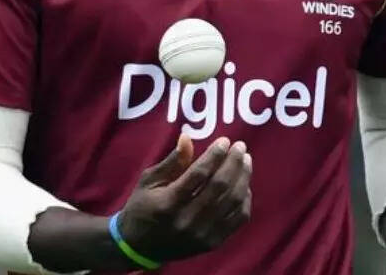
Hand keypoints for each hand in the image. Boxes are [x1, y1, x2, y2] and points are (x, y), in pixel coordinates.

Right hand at [116, 133, 252, 261]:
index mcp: (169, 203)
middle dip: (233, 162)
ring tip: (245, 161)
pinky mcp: (212, 243)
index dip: (215, 155)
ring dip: (243, 178)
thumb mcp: (149, 181)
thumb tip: (187, 137)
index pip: (199, 174)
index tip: (225, 141)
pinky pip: (238, 219)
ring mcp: (202, 234)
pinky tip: (244, 185)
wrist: (139, 248)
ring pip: (233, 202)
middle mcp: (187, 220)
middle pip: (220, 186)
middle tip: (240, 146)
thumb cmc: (142, 207)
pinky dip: (245, 200)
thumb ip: (171, 161)